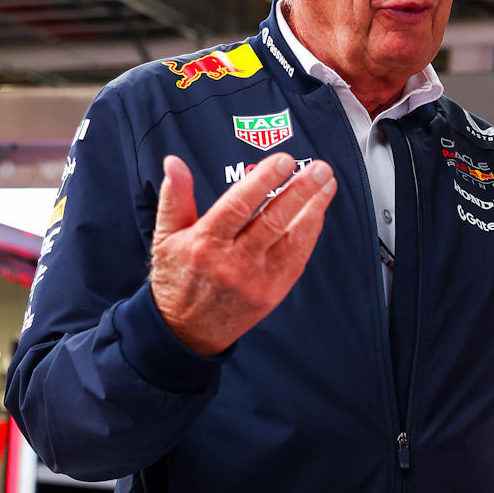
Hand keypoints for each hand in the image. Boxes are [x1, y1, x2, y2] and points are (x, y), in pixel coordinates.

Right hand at [149, 153, 336, 355]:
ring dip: (313, 208)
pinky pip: (298, 256)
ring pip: (292, 239)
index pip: (239, 206)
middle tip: (319, 169)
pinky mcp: (274, 291)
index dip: (264, 181)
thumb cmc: (177, 279)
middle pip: (272, 221)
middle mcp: (233, 262)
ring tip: (327, 184)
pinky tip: (318, 211)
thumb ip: (175, 197)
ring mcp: (257, 279)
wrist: (186, 331)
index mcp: (205, 244)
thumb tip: (174, 162)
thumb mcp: (166, 237)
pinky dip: (310, 231)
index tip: (284, 161)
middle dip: (300, 191)